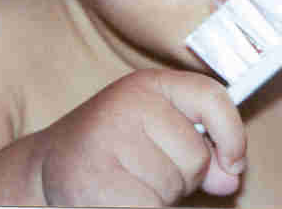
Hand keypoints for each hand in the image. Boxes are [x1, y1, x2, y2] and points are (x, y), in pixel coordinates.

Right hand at [32, 69, 247, 205]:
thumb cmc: (112, 151)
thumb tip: (231, 175)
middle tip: (142, 170)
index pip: (211, 98)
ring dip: (157, 198)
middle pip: (195, 156)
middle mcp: (129, 103)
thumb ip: (200, 148)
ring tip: (125, 182)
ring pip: (173, 188)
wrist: (47, 168)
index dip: (232, 134)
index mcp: (149, 85)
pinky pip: (150, 208)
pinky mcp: (96, 180)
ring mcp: (109, 139)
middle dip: (180, 176)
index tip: (234, 163)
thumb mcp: (156, 133)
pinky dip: (143, 208)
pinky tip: (116, 199)